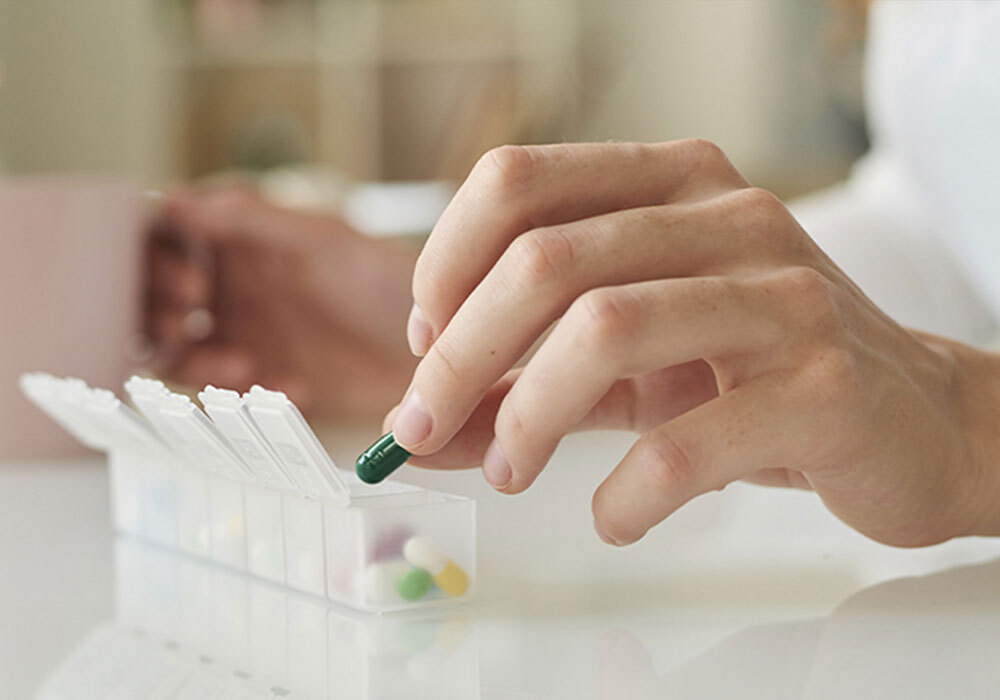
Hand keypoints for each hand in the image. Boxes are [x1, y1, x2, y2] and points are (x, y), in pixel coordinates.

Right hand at [147, 185, 417, 416]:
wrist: (445, 343)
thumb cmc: (389, 277)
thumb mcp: (325, 240)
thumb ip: (253, 220)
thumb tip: (175, 200)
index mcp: (235, 241)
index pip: (161, 240)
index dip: (156, 262)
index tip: (191, 285)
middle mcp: (231, 287)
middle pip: (154, 299)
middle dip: (158, 314)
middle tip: (190, 325)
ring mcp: (245, 334)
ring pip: (180, 352)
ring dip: (197, 362)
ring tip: (245, 366)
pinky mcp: (267, 379)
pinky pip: (229, 393)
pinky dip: (248, 393)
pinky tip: (294, 387)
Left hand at [386, 140, 999, 546]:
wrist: (916, 418)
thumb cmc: (757, 372)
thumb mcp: (632, 361)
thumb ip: (525, 379)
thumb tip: (416, 422)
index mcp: (673, 184)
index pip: (519, 181)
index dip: (447, 262)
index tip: (426, 341)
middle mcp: (729, 217)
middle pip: (546, 261)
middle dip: (460, 356)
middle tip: (426, 424)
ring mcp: (784, 296)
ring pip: (606, 332)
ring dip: (526, 416)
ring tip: (511, 471)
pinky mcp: (825, 386)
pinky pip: (686, 444)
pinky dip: (624, 495)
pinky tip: (613, 517)